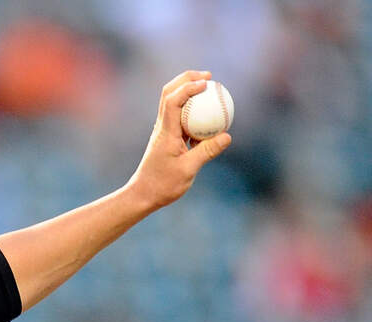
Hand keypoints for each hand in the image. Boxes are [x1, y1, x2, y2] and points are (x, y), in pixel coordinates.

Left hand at [126, 70, 231, 210]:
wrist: (143, 194)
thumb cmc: (163, 185)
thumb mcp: (188, 170)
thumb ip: (207, 151)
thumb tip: (227, 135)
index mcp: (166, 132)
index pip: (173, 102)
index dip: (188, 87)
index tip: (207, 83)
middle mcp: (162, 127)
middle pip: (169, 93)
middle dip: (187, 79)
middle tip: (208, 77)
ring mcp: (164, 131)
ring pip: (173, 102)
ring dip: (188, 90)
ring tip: (209, 87)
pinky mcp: (167, 137)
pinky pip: (180, 116)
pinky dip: (192, 108)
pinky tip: (208, 113)